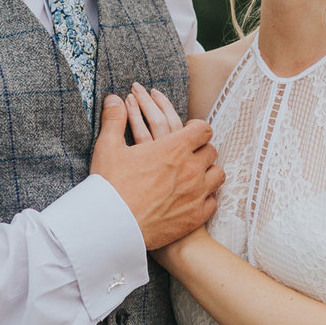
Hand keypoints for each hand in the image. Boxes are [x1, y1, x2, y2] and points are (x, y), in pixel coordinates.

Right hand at [94, 83, 221, 250]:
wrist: (112, 227)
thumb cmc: (110, 186)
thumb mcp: (108, 147)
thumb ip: (114, 119)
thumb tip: (113, 98)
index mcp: (174, 148)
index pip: (203, 129)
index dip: (196, 129)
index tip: (189, 133)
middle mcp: (191, 168)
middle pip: (211, 151)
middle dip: (200, 150)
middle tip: (187, 155)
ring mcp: (197, 193)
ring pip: (217, 175)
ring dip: (207, 172)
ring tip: (194, 175)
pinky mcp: (196, 216)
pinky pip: (213, 201)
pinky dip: (206, 198)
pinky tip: (194, 198)